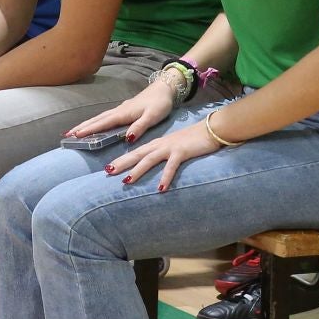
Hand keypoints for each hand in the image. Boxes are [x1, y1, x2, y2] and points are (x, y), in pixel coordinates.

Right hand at [66, 80, 176, 143]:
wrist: (165, 88)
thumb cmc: (159, 103)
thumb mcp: (152, 116)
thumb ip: (139, 127)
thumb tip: (127, 139)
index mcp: (123, 113)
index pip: (103, 123)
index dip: (89, 130)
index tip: (75, 136)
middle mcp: (119, 110)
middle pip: (97, 119)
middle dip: (82, 127)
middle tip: (67, 135)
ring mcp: (121, 109)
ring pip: (100, 117)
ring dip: (87, 124)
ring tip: (75, 131)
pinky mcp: (124, 109)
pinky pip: (106, 116)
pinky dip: (97, 121)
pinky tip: (95, 124)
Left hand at [106, 119, 222, 191]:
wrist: (211, 129)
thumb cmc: (194, 141)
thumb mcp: (175, 149)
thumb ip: (164, 156)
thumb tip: (155, 167)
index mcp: (158, 145)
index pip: (136, 152)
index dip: (122, 159)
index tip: (108, 167)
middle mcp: (160, 145)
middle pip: (137, 154)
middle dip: (122, 163)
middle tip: (107, 172)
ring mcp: (170, 148)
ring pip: (150, 159)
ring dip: (138, 170)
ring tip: (126, 182)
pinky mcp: (182, 152)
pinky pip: (172, 166)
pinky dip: (166, 176)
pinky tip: (161, 188)